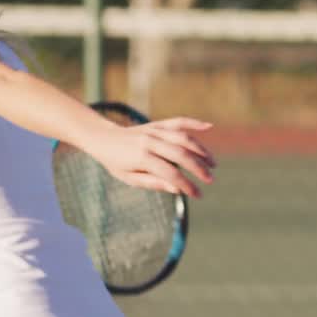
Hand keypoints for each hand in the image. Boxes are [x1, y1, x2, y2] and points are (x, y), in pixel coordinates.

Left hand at [86, 117, 215, 196]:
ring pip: (183, 137)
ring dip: (201, 150)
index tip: (198, 195)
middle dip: (199, 168)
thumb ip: (153, 183)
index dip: (186, 185)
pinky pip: (177, 121)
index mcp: (142, 157)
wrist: (103, 138)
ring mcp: (154, 130)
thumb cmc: (116, 163)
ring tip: (212, 163)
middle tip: (210, 180)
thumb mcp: (129, 178)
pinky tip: (209, 126)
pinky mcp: (156, 123)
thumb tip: (178, 189)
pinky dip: (193, 122)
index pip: (170, 173)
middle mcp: (149, 141)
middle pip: (181, 154)